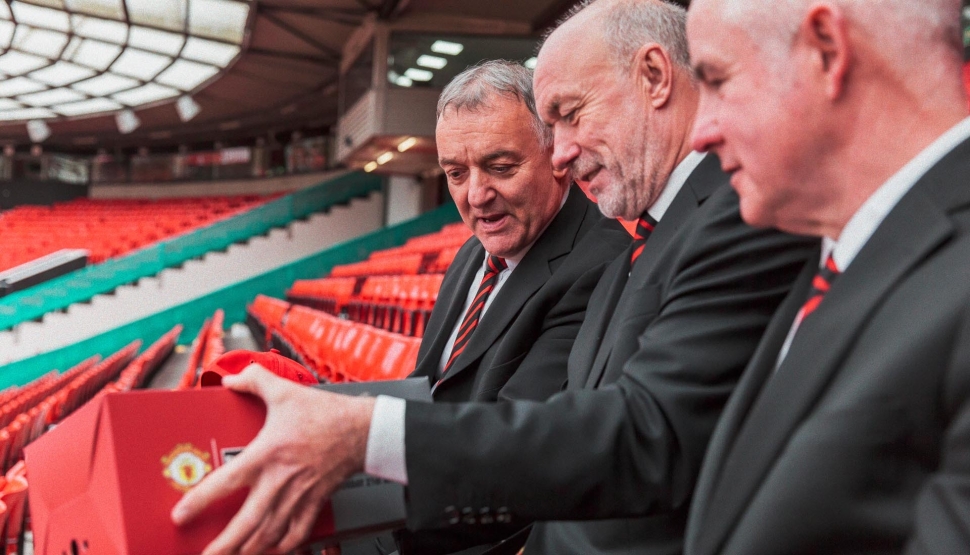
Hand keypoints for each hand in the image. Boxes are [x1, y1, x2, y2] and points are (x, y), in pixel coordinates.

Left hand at [171, 364, 376, 554]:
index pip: (226, 482)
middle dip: (224, 545)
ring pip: (270, 533)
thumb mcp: (285, 391)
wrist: (362, 430)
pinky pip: (298, 533)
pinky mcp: (315, 502)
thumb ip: (254, 380)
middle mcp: (280, 480)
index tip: (180, 515)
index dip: (200, 501)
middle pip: (247, 523)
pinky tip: (272, 550)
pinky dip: (284, 546)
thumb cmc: (326, 413)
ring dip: (249, 549)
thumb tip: (231, 379)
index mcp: (267, 453)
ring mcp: (299, 495)